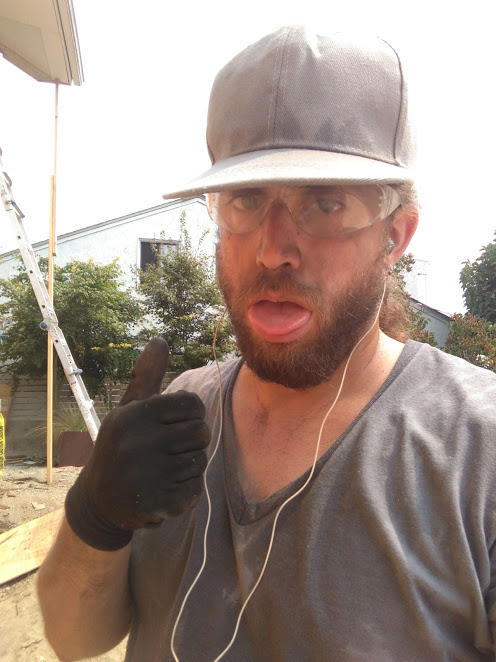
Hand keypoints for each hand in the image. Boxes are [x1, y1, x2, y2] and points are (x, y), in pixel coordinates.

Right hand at [65, 338, 209, 550]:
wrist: (98, 500)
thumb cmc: (121, 445)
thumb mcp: (129, 409)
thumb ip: (147, 376)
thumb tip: (160, 339)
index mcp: (134, 416)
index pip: (192, 403)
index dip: (192, 413)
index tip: (178, 422)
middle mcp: (139, 443)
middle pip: (201, 432)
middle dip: (192, 440)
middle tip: (170, 449)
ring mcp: (148, 475)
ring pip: (200, 460)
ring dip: (189, 466)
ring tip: (165, 469)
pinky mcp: (157, 502)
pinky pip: (196, 488)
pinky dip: (186, 489)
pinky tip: (164, 488)